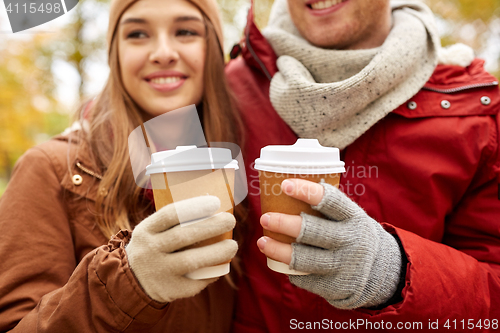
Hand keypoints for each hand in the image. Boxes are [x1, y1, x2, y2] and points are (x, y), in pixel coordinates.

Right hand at [126, 195, 236, 302]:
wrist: (132, 280)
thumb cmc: (155, 246)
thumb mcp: (153, 231)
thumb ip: (175, 222)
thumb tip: (215, 208)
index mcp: (145, 230)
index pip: (170, 214)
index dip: (194, 207)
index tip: (215, 202)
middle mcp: (149, 250)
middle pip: (183, 236)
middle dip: (211, 227)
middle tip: (230, 220)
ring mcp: (158, 272)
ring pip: (191, 261)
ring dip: (216, 253)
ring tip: (232, 246)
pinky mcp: (168, 290)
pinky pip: (194, 282)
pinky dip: (211, 273)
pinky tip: (221, 266)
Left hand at [258, 179, 401, 308]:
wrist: (382, 272)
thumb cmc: (353, 235)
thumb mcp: (351, 218)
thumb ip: (327, 208)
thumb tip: (284, 189)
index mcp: (354, 218)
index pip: (331, 201)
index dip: (307, 191)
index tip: (285, 185)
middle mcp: (351, 241)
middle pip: (312, 231)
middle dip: (284, 224)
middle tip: (265, 218)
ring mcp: (343, 265)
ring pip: (303, 258)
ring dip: (278, 249)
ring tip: (262, 242)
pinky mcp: (335, 286)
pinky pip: (305, 278)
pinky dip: (289, 269)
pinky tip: (279, 261)